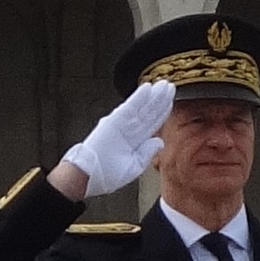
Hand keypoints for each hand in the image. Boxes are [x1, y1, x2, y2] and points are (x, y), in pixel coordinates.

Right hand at [57, 81, 174, 198]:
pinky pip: (129, 107)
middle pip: (149, 112)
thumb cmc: (107, 175)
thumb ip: (147, 154)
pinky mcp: (114, 120)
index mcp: (136, 142)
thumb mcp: (134, 167)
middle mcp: (130, 130)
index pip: (152, 124)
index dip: (162, 112)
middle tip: (170, 86)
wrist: (89, 175)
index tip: (171, 101)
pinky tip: (148, 88)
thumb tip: (160, 141)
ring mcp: (122, 124)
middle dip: (160, 100)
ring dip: (153, 96)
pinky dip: (138, 97)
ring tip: (164, 85)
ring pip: (142, 108)